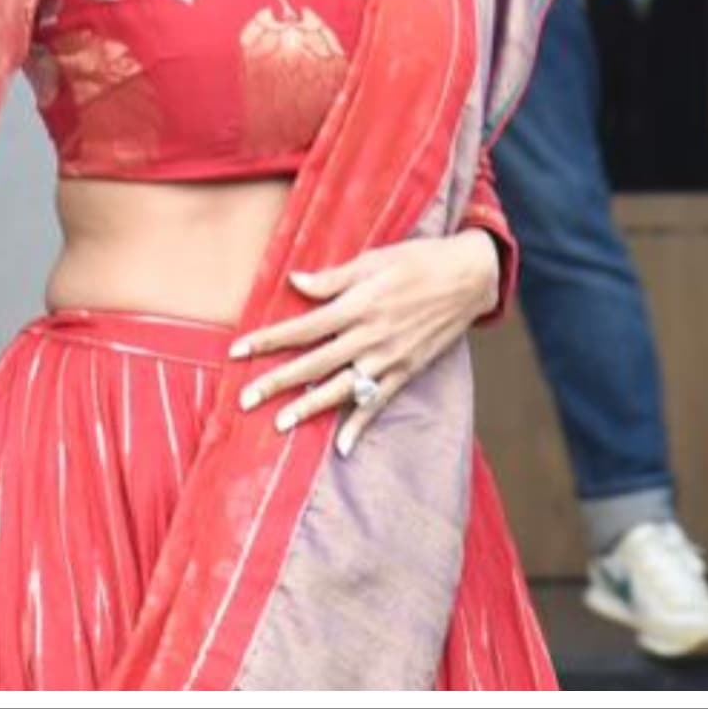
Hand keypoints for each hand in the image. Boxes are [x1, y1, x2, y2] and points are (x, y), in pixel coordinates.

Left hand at [227, 230, 500, 457]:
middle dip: (277, 382)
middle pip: (314, 363)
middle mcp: (370, 337)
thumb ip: (333, 278)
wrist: (470, 277)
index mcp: (357, 306)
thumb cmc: (418, 261)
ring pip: (342, 389)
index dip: (268, 340)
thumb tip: (293, 281)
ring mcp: (389, 358)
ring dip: (310, 408)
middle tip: (244, 400)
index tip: (237, 351)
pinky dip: (361, 427)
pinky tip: (341, 448)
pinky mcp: (407, 371)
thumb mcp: (373, 260)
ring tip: (280, 424)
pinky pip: (379, 403)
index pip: (302, 328)